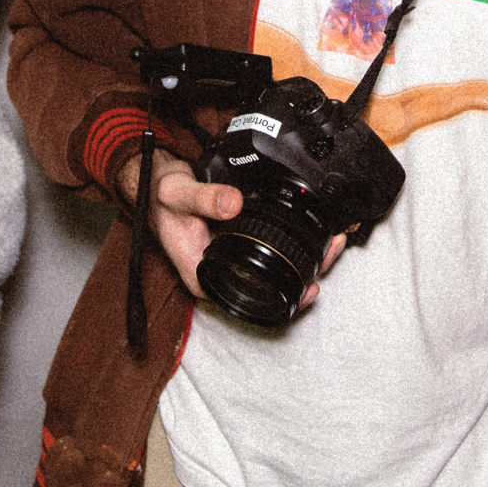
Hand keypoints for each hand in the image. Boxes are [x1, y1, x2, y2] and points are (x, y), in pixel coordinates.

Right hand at [117, 148, 346, 308]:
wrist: (157, 185)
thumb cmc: (162, 198)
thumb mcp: (177, 195)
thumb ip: (203, 199)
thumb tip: (232, 204)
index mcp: (202, 275)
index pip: (246, 300)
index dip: (281, 301)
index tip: (308, 289)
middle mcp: (219, 273)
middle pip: (267, 287)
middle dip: (302, 274)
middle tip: (330, 253)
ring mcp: (231, 259)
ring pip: (273, 269)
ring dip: (303, 257)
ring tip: (331, 242)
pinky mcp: (239, 243)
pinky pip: (270, 249)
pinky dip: (292, 241)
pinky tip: (312, 230)